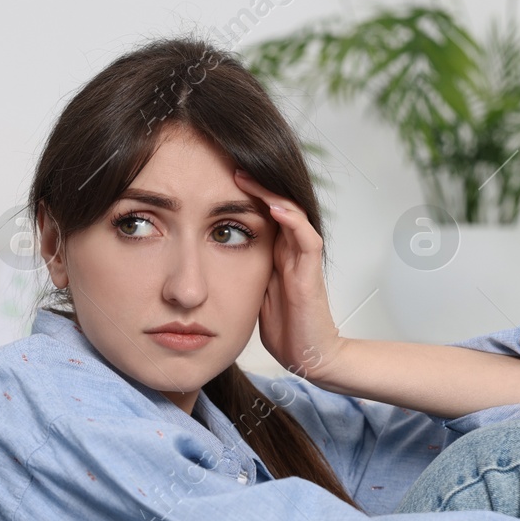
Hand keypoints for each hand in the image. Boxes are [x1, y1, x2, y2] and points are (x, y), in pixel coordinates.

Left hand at [233, 168, 342, 379]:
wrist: (308, 356)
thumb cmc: (284, 328)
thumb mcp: (250, 292)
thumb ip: (239, 271)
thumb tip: (207, 256)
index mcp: (276, 253)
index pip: (262, 212)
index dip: (243, 193)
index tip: (215, 178)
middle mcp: (291, 250)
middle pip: (277, 204)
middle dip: (255, 183)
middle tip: (228, 164)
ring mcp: (303, 260)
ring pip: (292, 213)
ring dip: (270, 193)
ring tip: (245, 176)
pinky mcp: (311, 274)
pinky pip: (306, 238)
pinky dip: (292, 220)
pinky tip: (274, 208)